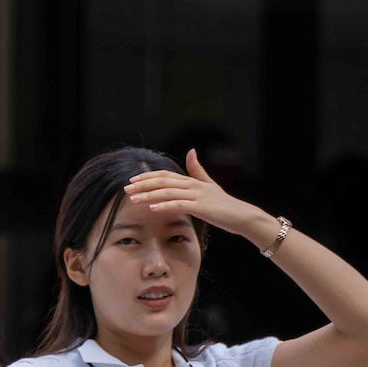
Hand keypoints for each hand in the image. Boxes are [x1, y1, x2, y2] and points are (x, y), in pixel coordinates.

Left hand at [123, 150, 276, 246]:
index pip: (165, 175)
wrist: (241, 215)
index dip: (148, 177)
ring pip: (168, 192)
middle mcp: (193, 185)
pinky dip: (165, 205)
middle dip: (143, 185)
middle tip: (126, 189)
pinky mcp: (201, 207)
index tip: (132, 181)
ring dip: (149, 195)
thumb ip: (197, 170)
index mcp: (192, 181)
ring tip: (133, 199)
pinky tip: (152, 208)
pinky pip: (180, 205)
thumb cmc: (223, 203)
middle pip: (163, 181)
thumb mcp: (208, 184)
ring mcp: (197, 195)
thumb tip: (191, 151)